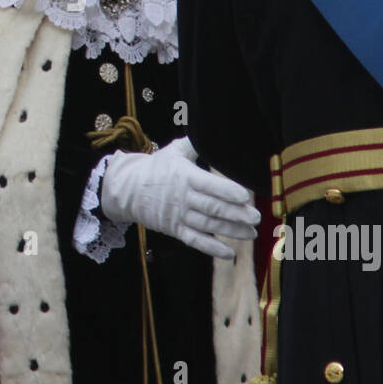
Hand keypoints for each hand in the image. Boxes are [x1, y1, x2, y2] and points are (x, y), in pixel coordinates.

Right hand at [100, 137, 259, 259]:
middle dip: (235, 214)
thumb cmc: (156, 168)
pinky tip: (229, 253)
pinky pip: (195, 241)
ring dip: (230, 231)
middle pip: (212, 208)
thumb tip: (212, 130)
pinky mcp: (175, 230)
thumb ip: (195, 144)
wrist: (127, 189)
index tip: (245, 196)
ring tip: (250, 233)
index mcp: (184, 176)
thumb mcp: (173, 151)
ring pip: (207, 225)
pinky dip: (212, 248)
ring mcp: (179, 216)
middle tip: (255, 217)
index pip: (208, 185)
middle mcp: (183, 197)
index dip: (227, 191)